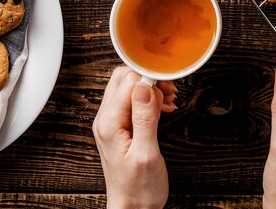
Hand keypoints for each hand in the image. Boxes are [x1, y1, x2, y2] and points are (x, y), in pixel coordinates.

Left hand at [93, 66, 177, 208]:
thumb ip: (145, 118)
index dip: (150, 80)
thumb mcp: (147, 153)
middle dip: (149, 80)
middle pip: (124, 79)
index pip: (127, 81)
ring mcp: (110, 122)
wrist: (132, 208)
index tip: (167, 91)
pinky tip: (162, 109)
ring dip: (150, 89)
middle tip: (169, 94)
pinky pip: (130, 101)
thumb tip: (145, 86)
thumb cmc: (139, 188)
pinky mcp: (118, 126)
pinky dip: (148, 100)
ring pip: (127, 87)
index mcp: (109, 123)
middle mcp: (105, 119)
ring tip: (168, 103)